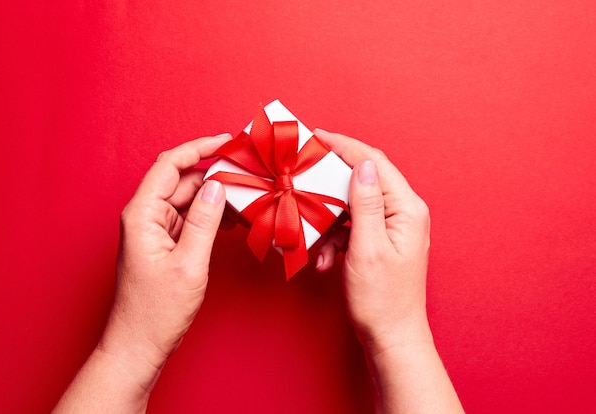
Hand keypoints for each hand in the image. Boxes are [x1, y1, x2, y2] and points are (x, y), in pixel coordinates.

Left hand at [100, 133, 229, 381]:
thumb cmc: (156, 311)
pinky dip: (210, 216)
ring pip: (188, 200)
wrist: (139, 345)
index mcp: (142, 214)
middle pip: (182, 181)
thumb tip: (218, 186)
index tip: (226, 140)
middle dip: (214, 174)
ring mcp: (155, 230)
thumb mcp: (188, 264)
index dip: (199, 148)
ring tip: (246, 197)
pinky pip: (190, 219)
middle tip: (247, 172)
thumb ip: (204, 221)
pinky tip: (233, 220)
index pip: (170, 165)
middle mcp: (145, 216)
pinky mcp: (165, 243)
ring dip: (215, 197)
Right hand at [313, 129, 431, 352]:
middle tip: (304, 177)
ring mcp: (392, 227)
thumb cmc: (382, 299)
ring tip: (318, 245)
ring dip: (329, 221)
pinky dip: (335, 238)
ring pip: (352, 206)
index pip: (374, 163)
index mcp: (407, 209)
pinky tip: (326, 260)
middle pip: (362, 180)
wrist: (390, 336)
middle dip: (330, 183)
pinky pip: (352, 227)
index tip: (317, 136)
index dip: (344, 146)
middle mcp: (404, 212)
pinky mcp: (380, 241)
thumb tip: (361, 164)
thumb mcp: (368, 248)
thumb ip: (365, 203)